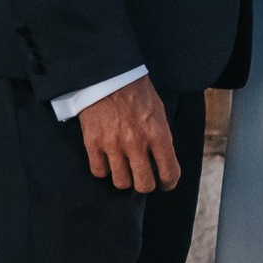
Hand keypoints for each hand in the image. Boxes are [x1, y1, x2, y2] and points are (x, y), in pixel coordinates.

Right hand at [77, 75, 178, 192]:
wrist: (109, 77)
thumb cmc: (138, 94)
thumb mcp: (159, 113)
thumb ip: (161, 138)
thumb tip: (162, 162)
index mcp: (158, 134)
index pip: (169, 172)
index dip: (169, 182)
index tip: (166, 183)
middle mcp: (136, 143)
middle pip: (144, 185)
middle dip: (146, 185)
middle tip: (144, 178)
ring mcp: (113, 146)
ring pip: (121, 182)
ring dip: (125, 178)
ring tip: (126, 168)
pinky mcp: (93, 144)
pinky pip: (100, 172)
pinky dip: (105, 170)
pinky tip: (109, 161)